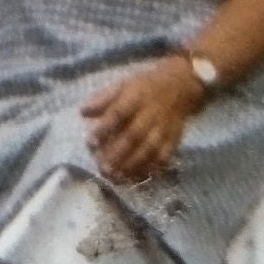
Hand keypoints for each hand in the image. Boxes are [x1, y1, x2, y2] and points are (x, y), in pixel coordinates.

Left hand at [82, 59, 202, 181]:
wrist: (180, 87)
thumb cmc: (144, 88)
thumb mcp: (123, 85)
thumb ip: (103, 99)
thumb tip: (83, 112)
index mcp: (135, 97)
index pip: (118, 113)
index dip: (104, 128)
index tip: (90, 142)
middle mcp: (150, 114)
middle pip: (134, 136)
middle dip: (118, 153)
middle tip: (102, 168)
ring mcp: (163, 129)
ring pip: (149, 150)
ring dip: (132, 165)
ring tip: (116, 177)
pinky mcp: (173, 140)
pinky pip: (163, 157)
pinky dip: (151, 169)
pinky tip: (137, 178)